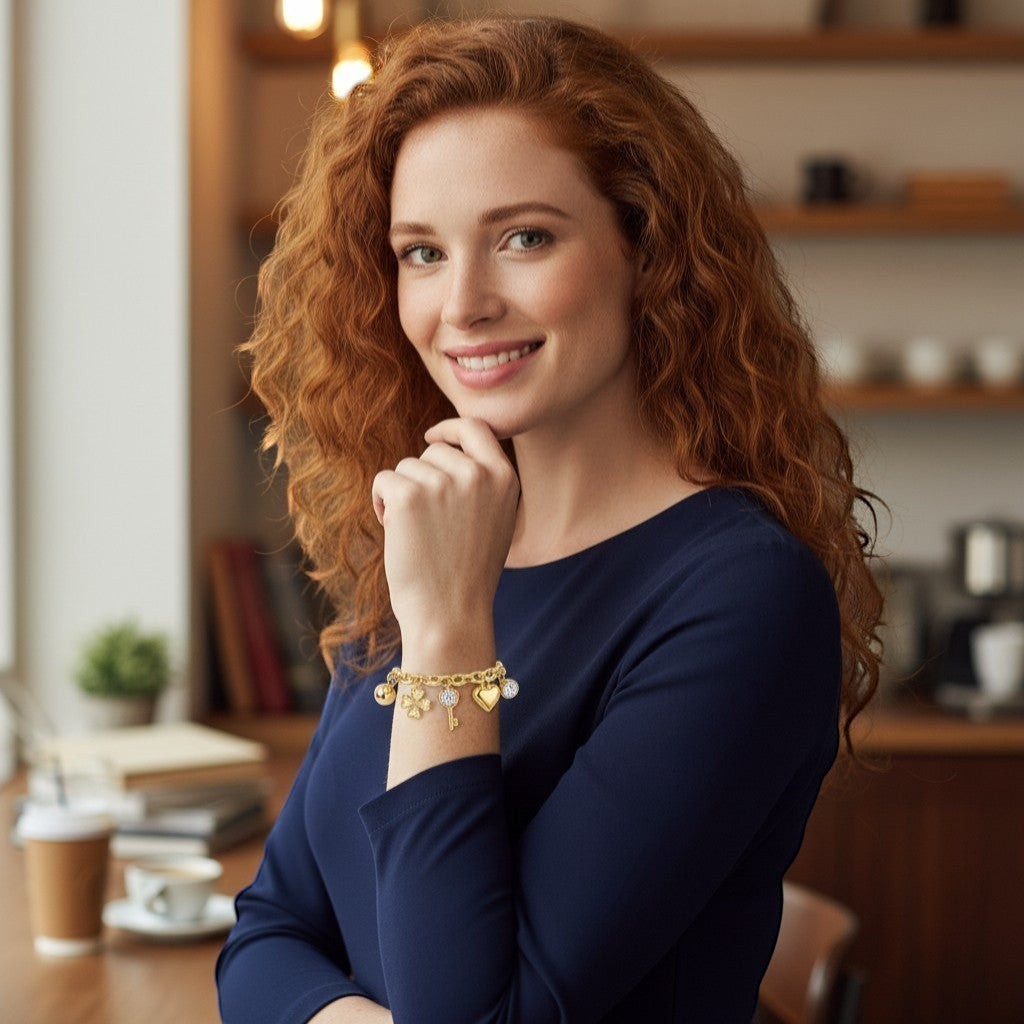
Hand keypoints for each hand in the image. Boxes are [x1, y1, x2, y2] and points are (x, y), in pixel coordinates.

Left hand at [372, 418, 518, 649]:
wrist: (450, 615)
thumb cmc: (467, 575)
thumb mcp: (495, 521)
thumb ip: (481, 483)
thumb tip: (444, 450)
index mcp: (505, 478)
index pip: (476, 427)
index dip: (449, 428)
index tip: (431, 436)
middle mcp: (478, 474)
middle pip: (433, 451)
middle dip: (422, 479)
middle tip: (428, 523)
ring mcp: (443, 482)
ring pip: (406, 467)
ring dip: (402, 494)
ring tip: (417, 534)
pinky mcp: (409, 495)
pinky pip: (383, 480)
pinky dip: (381, 503)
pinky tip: (396, 533)